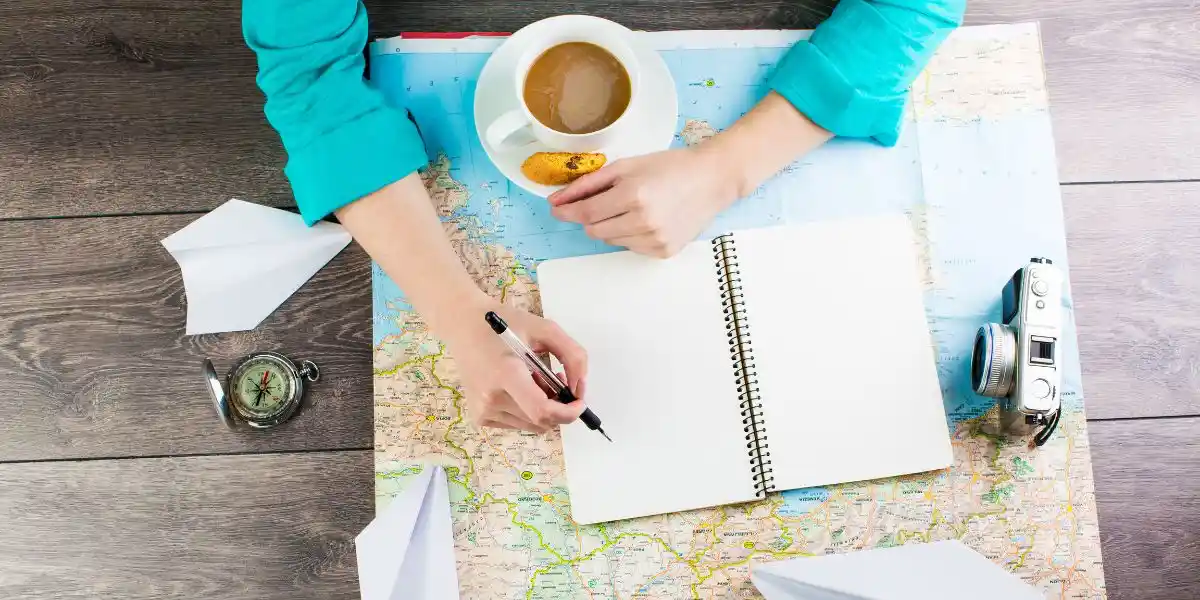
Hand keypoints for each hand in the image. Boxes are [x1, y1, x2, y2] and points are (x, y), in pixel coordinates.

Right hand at [443, 303, 587, 433]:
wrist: (463, 325)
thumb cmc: (505, 323)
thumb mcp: (545, 328)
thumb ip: (572, 355)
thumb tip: (579, 387)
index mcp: (505, 373)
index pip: (542, 411)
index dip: (568, 412)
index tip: (579, 401)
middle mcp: (491, 398)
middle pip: (541, 421)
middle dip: (559, 405)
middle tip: (557, 378)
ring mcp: (483, 410)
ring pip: (532, 426)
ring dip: (544, 408)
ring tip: (535, 379)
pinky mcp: (480, 417)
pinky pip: (517, 423)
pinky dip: (528, 410)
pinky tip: (519, 387)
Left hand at [548, 147, 738, 257]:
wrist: (711, 180)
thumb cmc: (670, 167)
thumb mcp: (627, 165)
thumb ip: (589, 183)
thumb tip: (558, 200)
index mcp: (632, 195)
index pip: (585, 213)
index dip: (566, 211)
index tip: (556, 208)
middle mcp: (642, 222)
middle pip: (594, 230)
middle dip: (591, 217)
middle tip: (604, 201)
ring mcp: (654, 240)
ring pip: (610, 240)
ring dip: (611, 225)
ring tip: (633, 207)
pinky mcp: (663, 252)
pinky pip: (630, 247)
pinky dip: (629, 234)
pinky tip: (647, 219)